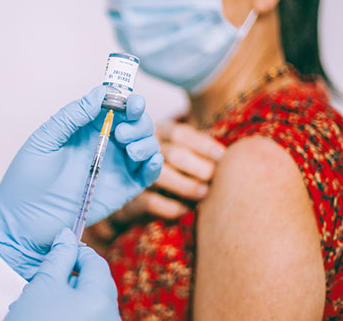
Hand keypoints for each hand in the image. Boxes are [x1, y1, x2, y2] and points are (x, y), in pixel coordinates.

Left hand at [0, 86, 162, 279]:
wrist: (23, 218)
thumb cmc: (27, 176)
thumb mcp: (46, 139)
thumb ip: (72, 116)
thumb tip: (100, 92)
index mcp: (86, 127)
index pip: (115, 106)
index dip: (127, 100)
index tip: (131, 102)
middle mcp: (105, 143)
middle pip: (137, 123)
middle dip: (139, 121)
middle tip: (122, 132)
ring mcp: (115, 166)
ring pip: (146, 145)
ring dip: (146, 142)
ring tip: (128, 150)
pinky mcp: (122, 189)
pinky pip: (147, 174)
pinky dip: (155, 165)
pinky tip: (150, 161)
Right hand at [5, 228, 119, 320]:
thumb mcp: (42, 285)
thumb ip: (58, 256)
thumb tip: (66, 235)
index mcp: (101, 298)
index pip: (96, 262)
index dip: (76, 251)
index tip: (58, 251)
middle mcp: (112, 316)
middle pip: (99, 282)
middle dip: (75, 275)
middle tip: (50, 279)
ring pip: (95, 302)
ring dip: (74, 295)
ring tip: (48, 302)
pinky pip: (92, 317)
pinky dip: (76, 312)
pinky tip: (54, 317)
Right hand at [84, 121, 223, 251]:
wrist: (120, 202)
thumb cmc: (154, 174)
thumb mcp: (169, 157)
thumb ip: (189, 152)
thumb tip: (223, 157)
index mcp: (153, 133)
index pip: (178, 133)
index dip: (202, 143)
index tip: (221, 156)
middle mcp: (138, 149)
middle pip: (171, 152)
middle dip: (197, 166)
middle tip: (213, 177)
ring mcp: (128, 174)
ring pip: (159, 175)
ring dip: (186, 185)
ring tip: (203, 194)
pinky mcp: (125, 198)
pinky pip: (150, 202)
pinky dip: (171, 207)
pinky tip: (184, 210)